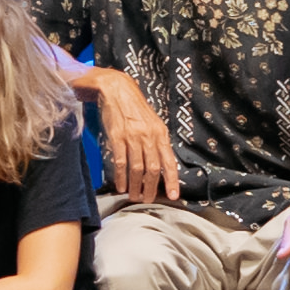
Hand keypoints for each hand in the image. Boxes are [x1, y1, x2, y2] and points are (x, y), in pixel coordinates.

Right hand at [92, 74, 177, 205]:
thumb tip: (162, 164)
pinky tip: (120, 185)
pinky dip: (120, 176)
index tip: (173, 195)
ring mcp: (132, 136)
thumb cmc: (134, 108)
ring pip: (137, 168)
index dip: (172, 180)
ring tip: (134, 196)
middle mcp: (149, 136)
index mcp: (160, 133)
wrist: (116, 89)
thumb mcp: (152, 122)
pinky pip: (120, 161)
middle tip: (147, 200)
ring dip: (135, 186)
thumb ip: (157, 141)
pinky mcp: (117, 136)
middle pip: (153, 169)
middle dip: (151, 188)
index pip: (169, 161)